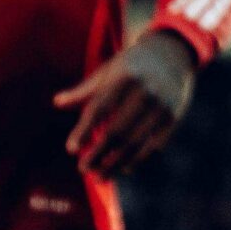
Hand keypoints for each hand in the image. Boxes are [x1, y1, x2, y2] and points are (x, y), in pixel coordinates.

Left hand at [55, 27, 197, 177]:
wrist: (174, 53)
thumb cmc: (132, 65)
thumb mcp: (109, 70)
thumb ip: (84, 89)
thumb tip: (57, 102)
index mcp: (124, 77)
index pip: (100, 108)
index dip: (84, 130)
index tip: (71, 149)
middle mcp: (144, 92)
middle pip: (117, 131)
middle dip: (98, 154)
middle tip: (83, 168)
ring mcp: (160, 106)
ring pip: (134, 143)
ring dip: (115, 164)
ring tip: (100, 176)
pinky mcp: (172, 118)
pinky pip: (153, 146)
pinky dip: (137, 160)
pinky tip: (124, 168)